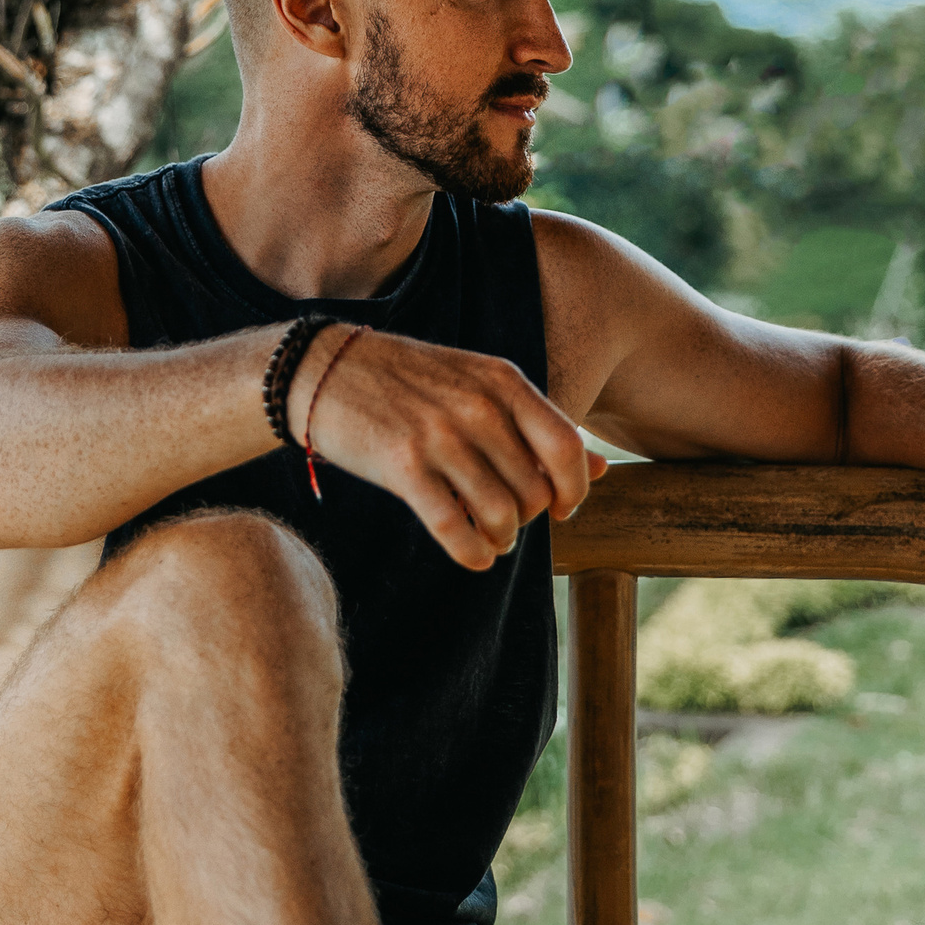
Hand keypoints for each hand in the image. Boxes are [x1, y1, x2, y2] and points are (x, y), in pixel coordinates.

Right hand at [293, 327, 604, 570]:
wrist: (322, 369)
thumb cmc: (409, 382)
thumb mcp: (479, 384)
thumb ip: (536, 425)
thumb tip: (602, 469)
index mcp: (502, 380)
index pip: (566, 447)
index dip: (574, 489)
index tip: (563, 508)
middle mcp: (477, 406)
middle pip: (535, 490)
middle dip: (529, 518)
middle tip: (510, 521)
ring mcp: (439, 435)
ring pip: (501, 514)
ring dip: (503, 540)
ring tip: (492, 539)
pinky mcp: (402, 466)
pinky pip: (456, 528)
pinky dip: (473, 553)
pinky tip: (473, 555)